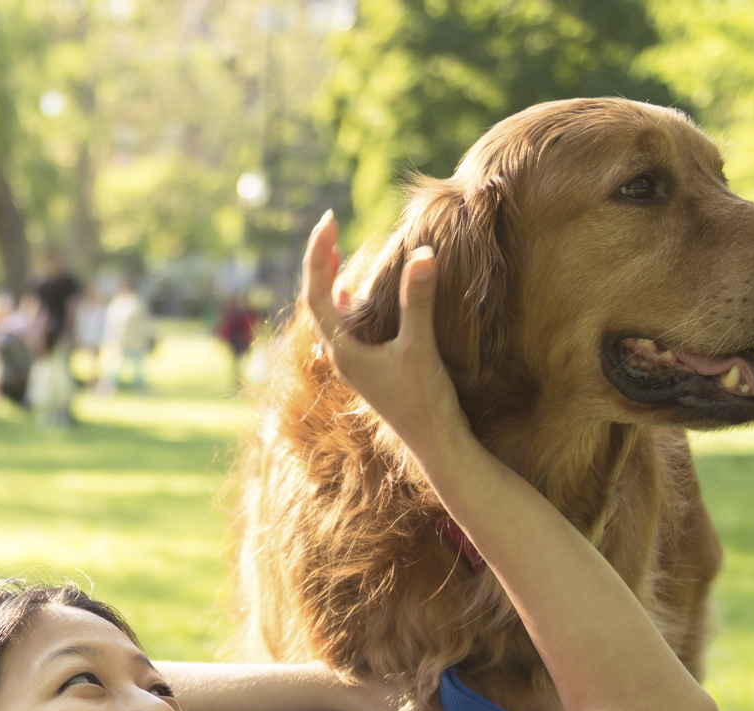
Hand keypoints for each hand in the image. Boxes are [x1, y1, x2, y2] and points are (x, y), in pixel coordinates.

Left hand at [300, 212, 468, 457]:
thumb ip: (419, 300)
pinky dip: (347, 302)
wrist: (437, 445)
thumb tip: (422, 252)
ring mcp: (353, 364)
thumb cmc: (425, 401)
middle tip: (329, 225)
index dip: (318, 255)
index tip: (328, 221)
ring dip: (330, 280)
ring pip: (330, 315)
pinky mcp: (369, 368)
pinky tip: (353, 292)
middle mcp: (341, 357)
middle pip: (317, 301)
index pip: (316, 295)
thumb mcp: (421, 347)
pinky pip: (346, 327)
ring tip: (334, 250)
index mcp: (342, 351)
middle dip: (321, 261)